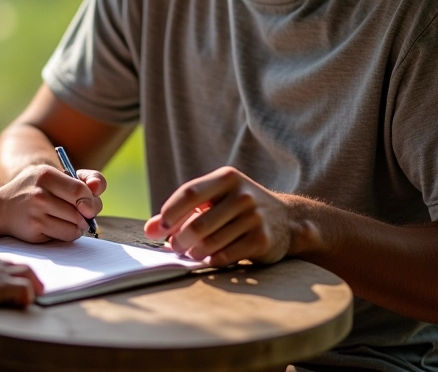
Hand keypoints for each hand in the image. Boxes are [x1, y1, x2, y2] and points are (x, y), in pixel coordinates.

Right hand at [0, 164, 104, 242]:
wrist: (2, 208)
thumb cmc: (35, 190)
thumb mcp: (53, 177)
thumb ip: (81, 179)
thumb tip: (98, 189)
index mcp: (46, 174)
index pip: (80, 190)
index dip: (91, 199)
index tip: (89, 204)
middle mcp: (40, 193)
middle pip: (80, 209)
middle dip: (89, 214)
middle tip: (85, 214)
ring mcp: (36, 212)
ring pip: (75, 224)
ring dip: (80, 225)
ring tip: (73, 220)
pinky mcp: (35, 229)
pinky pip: (66, 235)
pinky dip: (71, 233)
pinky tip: (63, 227)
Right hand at [0, 254, 42, 306]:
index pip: (7, 264)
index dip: (16, 272)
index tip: (18, 279)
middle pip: (23, 266)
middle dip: (33, 277)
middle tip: (39, 288)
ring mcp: (1, 274)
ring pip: (28, 274)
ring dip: (35, 285)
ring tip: (38, 296)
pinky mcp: (3, 286)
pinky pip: (25, 288)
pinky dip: (28, 295)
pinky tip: (24, 303)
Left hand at [144, 167, 295, 266]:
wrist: (288, 220)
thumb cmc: (239, 207)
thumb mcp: (215, 199)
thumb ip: (183, 211)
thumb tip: (149, 229)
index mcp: (227, 178)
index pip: (189, 193)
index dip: (169, 212)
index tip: (158, 229)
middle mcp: (242, 195)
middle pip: (198, 223)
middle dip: (179, 239)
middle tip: (174, 247)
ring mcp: (254, 218)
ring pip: (211, 242)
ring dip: (194, 252)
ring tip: (190, 252)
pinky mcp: (262, 240)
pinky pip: (225, 256)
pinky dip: (211, 260)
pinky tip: (208, 258)